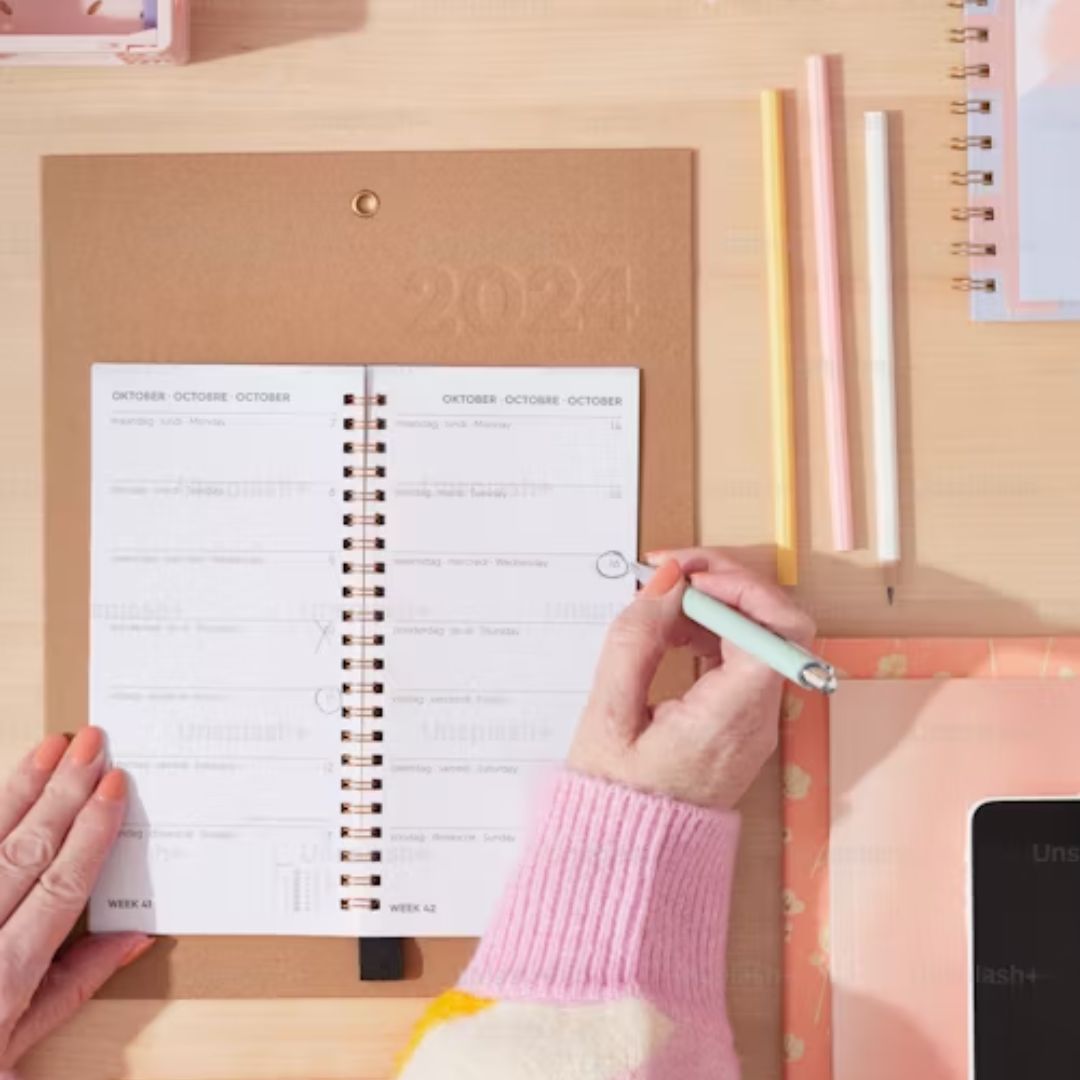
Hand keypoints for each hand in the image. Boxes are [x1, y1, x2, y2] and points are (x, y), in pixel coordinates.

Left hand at [0, 728, 151, 1073]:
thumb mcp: (13, 1052)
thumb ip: (69, 989)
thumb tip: (130, 939)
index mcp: (4, 976)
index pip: (62, 884)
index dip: (93, 830)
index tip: (115, 786)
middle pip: (26, 849)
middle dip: (65, 791)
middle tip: (92, 743)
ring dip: (20, 789)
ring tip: (50, 748)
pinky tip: (1, 788)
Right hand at [568, 549, 814, 808]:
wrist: (624, 858)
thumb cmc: (612, 796)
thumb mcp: (607, 714)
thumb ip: (635, 640)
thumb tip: (666, 582)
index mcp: (731, 718)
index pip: (777, 630)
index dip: (737, 588)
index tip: (683, 575)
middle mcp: (758, 718)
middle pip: (778, 624)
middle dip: (729, 584)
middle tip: (674, 571)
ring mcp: (755, 720)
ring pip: (762, 635)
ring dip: (717, 603)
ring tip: (662, 597)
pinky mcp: (741, 720)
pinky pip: (742, 657)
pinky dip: (712, 630)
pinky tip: (671, 630)